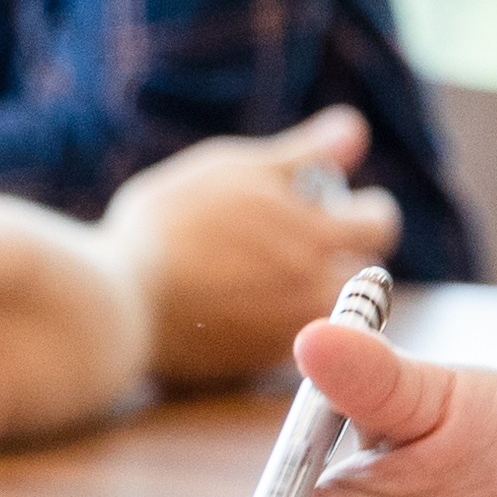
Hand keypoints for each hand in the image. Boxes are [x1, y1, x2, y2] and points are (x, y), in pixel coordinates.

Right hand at [105, 105, 408, 389]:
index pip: (380, 224)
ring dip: (313, 285)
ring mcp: (290, 334)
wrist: (116, 304)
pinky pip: (292, 337)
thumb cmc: (170, 225)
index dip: (364, 210)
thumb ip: (306, 154)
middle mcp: (315, 292)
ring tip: (266, 269)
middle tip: (299, 235)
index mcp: (317, 238)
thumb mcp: (237, 170)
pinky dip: (277, 317)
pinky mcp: (259, 366)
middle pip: (361, 272)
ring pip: (328, 306)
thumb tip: (357, 130)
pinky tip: (237, 300)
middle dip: (341, 251)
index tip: (341, 206)